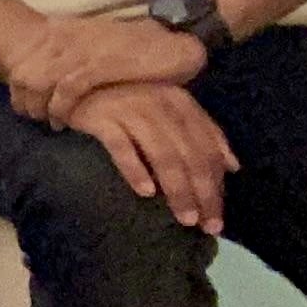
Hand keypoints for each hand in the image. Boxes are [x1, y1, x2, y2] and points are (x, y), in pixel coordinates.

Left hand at [0, 15, 205, 122]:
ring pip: (38, 81)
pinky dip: (60, 108)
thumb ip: (74, 57)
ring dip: (38, 107)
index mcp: (64, 30)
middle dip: (24, 101)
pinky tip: (64, 122)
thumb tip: (53, 77)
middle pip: (23, 73)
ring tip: (48, 124)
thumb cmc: (139, 47)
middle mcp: (67, 37)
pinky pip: (66, 89)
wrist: (178, 40)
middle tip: (33, 120)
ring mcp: (82, 50)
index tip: (23, 107)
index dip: (18, 87)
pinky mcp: (101, 64)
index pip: (23, 59)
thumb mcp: (98, 46)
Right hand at [57, 83, 237, 233]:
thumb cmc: (125, 101)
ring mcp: (130, 110)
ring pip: (163, 154)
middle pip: (189, 154)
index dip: (216, 184)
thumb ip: (200, 132)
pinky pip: (121, 146)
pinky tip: (146, 192)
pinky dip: (135, 169)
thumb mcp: (168, 109)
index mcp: (179, 102)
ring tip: (184, 217)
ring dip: (177, 188)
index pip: (207, 148)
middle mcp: (159, 104)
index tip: (217, 218)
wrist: (73, 80)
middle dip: (202, 193)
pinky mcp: (101, 118)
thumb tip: (233, 166)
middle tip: (206, 226)